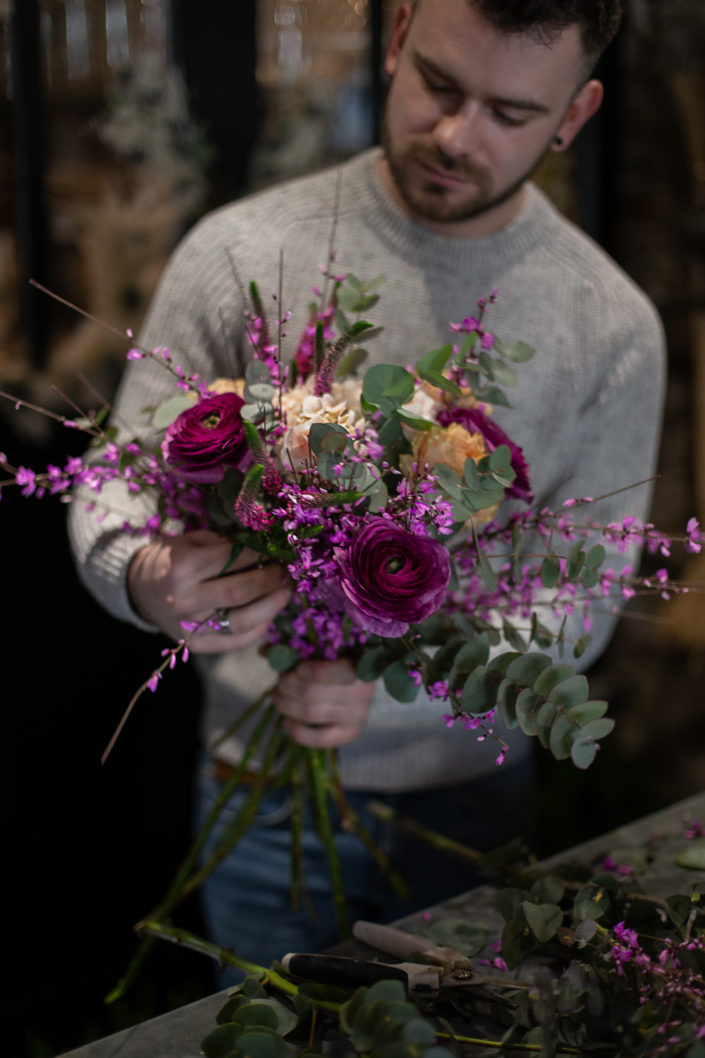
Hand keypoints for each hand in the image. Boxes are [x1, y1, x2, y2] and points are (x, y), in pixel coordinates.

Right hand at [127, 529, 291, 651]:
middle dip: (269, 580)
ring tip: (285, 591)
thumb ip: (227, 543)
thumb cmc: (178, 560)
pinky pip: (238, 641)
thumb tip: (268, 548)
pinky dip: (260, 627)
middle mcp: (184, 599)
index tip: (275, 550)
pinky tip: (270, 612)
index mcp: (182, 568)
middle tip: (285, 571)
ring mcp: (190, 627)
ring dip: (272, 605)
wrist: (146, 591)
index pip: (230, 559)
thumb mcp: (196, 541)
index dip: (258, 554)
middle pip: (239, 592)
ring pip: (243, 621)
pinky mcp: (198, 646)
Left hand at [273, 658, 374, 747]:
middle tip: (279, 681)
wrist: (357, 686)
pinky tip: (287, 721)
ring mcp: (358, 715)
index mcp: (359, 664)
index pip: (340, 671)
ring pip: (310, 713)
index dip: (315, 670)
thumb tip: (264, 651)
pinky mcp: (350, 733)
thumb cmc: (335, 661)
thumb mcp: (320, 650)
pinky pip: (318, 738)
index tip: (298, 668)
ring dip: (285, 705)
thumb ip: (295, 648)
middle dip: (287, 686)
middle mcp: (363, 692)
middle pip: (313, 692)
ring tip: (276, 697)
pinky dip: (297, 731)